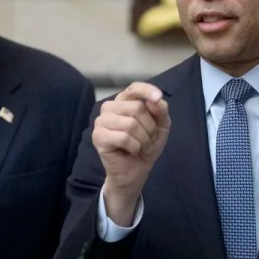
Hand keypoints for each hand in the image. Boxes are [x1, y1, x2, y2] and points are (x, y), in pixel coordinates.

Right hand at [92, 82, 169, 225]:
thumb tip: (156, 100)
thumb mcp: (161, 126)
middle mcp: (110, 107)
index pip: (134, 88)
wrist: (136, 170)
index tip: (158, 98)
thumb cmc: (146, 145)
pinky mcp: (98, 136)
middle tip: (147, 139)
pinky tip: (131, 150)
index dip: (147, 91)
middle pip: (137, 107)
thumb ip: (161, 110)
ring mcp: (101, 121)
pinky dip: (134, 146)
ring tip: (140, 146)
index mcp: (124, 101)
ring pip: (131, 123)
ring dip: (143, 139)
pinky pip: (123, 137)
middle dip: (149, 127)